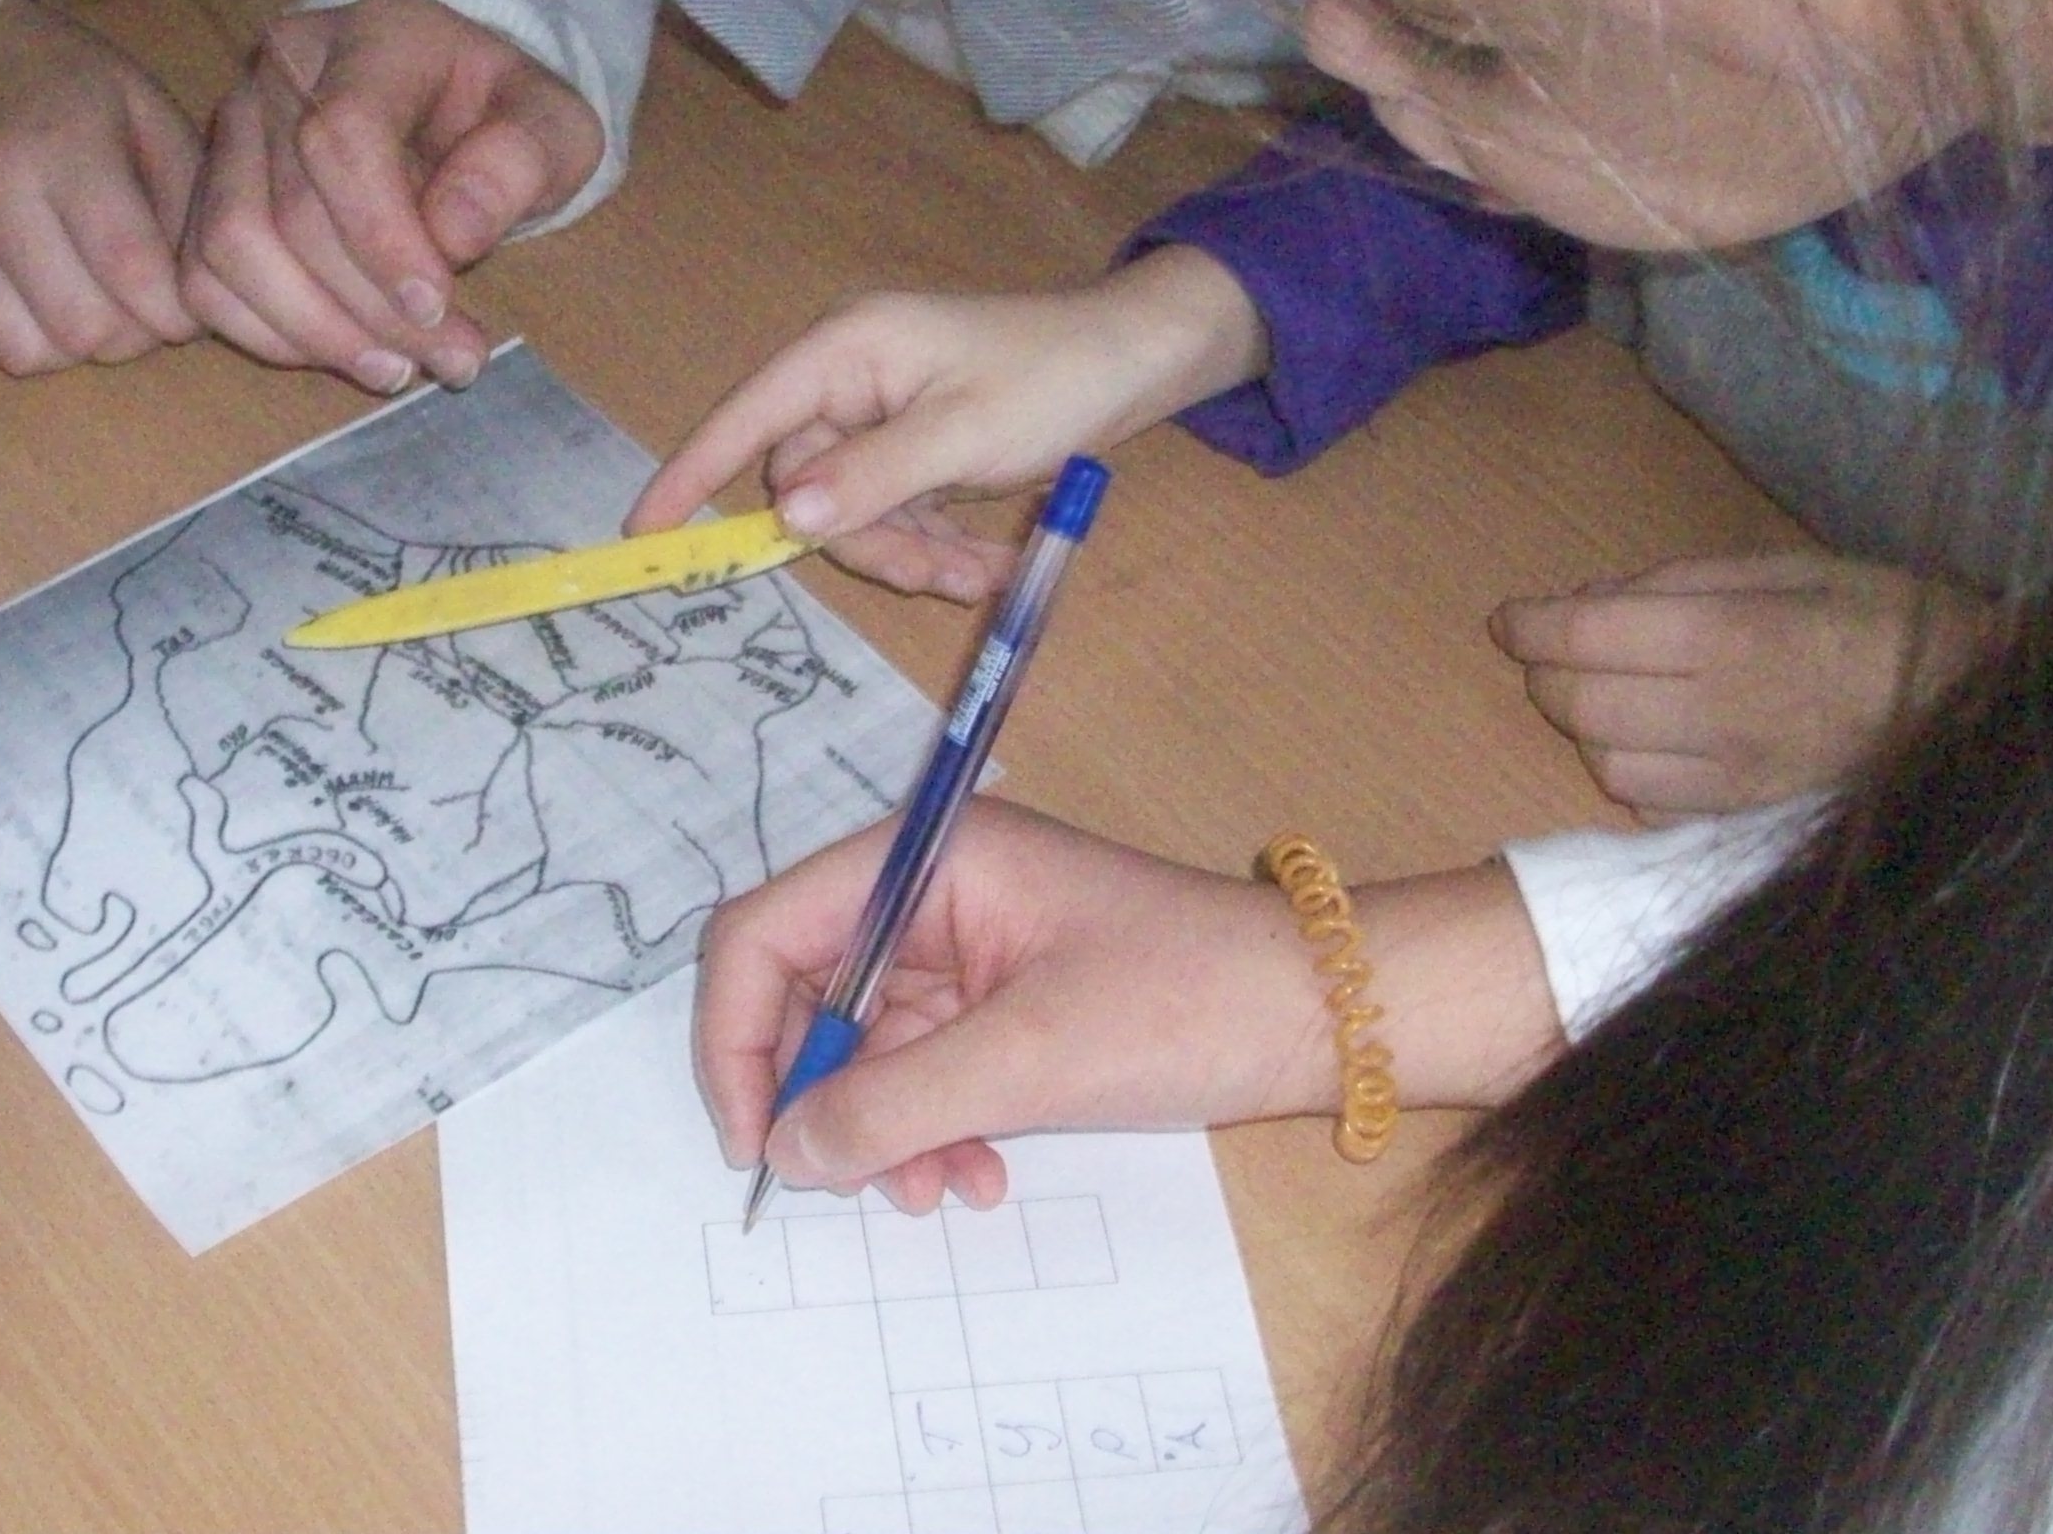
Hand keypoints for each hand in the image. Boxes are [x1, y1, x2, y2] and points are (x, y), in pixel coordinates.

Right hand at [0, 0, 201, 375]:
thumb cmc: (76, 91)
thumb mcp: (149, 113)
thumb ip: (189, 193)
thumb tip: (205, 287)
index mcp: (66, 146)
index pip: (129, 265)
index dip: (174, 310)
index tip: (191, 311)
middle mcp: (1, 196)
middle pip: (86, 323)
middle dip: (137, 335)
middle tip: (149, 307)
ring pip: (43, 351)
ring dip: (90, 346)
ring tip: (105, 304)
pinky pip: (4, 349)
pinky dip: (46, 347)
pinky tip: (59, 305)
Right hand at [179, 0, 604, 393]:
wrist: (453, 105)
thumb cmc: (504, 118)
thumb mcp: (556, 126)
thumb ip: (523, 162)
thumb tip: (452, 234)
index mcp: (375, 36)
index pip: (343, 135)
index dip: (383, 237)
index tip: (439, 306)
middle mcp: (284, 69)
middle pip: (288, 210)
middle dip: (368, 309)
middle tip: (450, 361)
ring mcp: (234, 126)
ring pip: (230, 248)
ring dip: (313, 332)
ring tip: (396, 370)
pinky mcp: (209, 186)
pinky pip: (203, 277)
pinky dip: (267, 333)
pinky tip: (341, 352)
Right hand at [628, 248, 1267, 601]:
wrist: (1136, 363)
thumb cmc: (1051, 379)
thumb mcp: (963, 434)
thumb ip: (871, 477)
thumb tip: (787, 516)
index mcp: (848, 352)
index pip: (749, 417)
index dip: (693, 472)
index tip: (646, 532)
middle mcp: (853, 380)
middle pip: (809, 484)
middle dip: (866, 541)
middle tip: (937, 577)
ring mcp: (886, 415)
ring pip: (855, 510)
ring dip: (911, 553)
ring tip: (981, 576)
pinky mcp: (919, 446)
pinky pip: (897, 510)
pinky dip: (935, 543)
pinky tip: (989, 562)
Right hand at [694, 799, 1558, 1210]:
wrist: (1318, 1018)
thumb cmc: (1182, 1002)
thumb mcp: (1029, 1060)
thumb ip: (895, 1106)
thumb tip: (787, 1155)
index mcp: (922, 861)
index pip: (764, 932)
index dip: (735, 1035)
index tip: (756, 1141)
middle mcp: (925, 894)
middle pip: (802, 995)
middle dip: (822, 1098)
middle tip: (856, 1183)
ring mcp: (960, 949)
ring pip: (860, 1049)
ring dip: (883, 1130)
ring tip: (944, 1189)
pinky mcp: (996, 1002)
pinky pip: (919, 1072)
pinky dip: (930, 1130)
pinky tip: (979, 1176)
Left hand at [1492, 551, 2006, 811]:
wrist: (1979, 710)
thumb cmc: (1885, 619)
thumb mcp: (1789, 567)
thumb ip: (1681, 582)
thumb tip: (1589, 598)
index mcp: (1729, 636)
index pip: (1586, 635)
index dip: (1531, 625)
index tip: (1508, 618)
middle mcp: (1718, 714)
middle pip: (1579, 705)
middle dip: (1546, 674)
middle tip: (1548, 651)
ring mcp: (1731, 778)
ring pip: (1603, 763)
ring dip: (1583, 727)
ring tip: (1604, 694)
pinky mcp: (1745, 818)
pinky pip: (1649, 805)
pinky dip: (1626, 773)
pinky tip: (1648, 743)